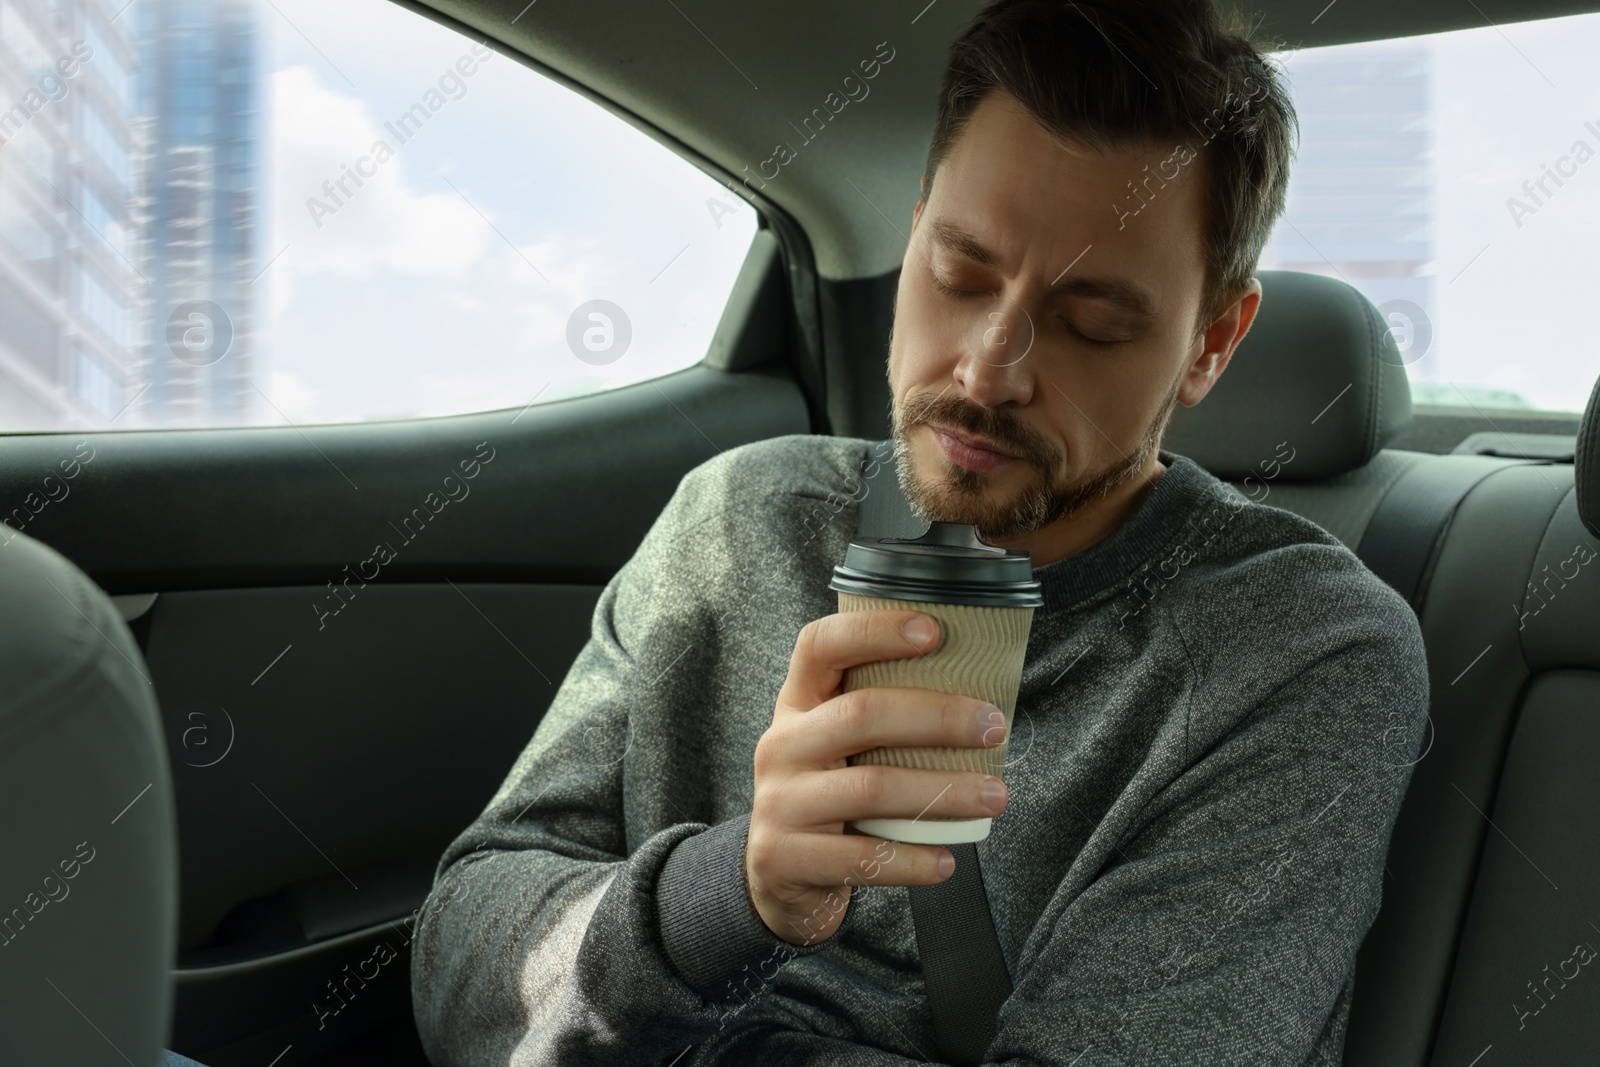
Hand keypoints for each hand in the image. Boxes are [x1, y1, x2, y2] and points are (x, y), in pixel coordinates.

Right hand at [745, 609, 1009, 945]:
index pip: (820, 646)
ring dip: (942, 791)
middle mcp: (783, 745)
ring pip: (871, 788)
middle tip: (993, 727)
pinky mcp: (785, 857)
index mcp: (797, 704)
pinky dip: (911, 860)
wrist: (773, 874)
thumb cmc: (826, 794)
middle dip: (938, 717)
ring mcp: (780, 802)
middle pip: (861, 714)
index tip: (933, 631)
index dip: (874, 631)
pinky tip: (945, 860)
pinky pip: (860, 856)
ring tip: (993, 795)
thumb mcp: (834, 744)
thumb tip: (977, 698)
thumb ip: (879, 716)